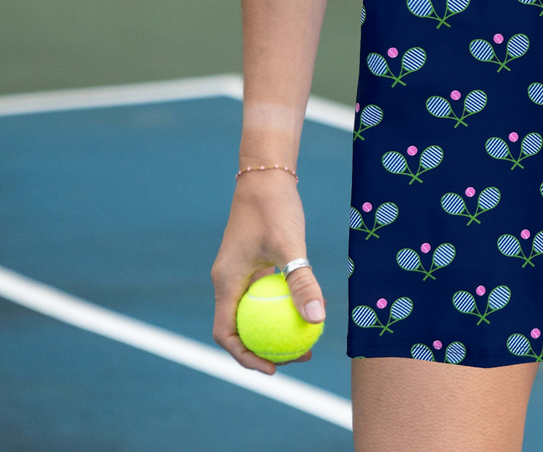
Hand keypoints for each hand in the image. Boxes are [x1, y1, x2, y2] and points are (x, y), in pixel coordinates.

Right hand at [211, 171, 325, 373]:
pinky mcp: (254, 261)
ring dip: (276, 326)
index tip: (274, 369)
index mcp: (226, 282)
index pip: (227, 334)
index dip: (246, 357)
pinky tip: (310, 305)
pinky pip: (265, 293)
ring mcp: (240, 271)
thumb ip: (302, 281)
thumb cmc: (274, 206)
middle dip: (265, 348)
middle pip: (241, 327)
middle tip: (298, 358)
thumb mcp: (290, 245)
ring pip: (254, 310)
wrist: (267, 172)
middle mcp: (228, 280)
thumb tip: (317, 320)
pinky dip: (283, 303)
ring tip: (308, 338)